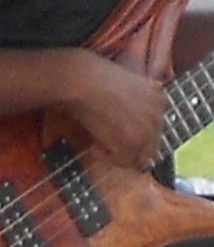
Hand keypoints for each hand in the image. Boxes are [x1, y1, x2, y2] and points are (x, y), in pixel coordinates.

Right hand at [62, 50, 164, 167]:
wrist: (88, 83)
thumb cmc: (97, 83)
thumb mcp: (125, 90)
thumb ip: (135, 107)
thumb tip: (126, 127)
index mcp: (159, 99)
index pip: (154, 132)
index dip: (135, 140)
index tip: (115, 140)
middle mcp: (158, 115)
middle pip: (150, 149)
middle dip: (129, 152)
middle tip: (107, 149)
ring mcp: (147, 129)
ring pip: (138, 159)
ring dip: (118, 156)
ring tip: (98, 146)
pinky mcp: (133, 142)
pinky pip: (123, 162)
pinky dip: (107, 158)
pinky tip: (95, 146)